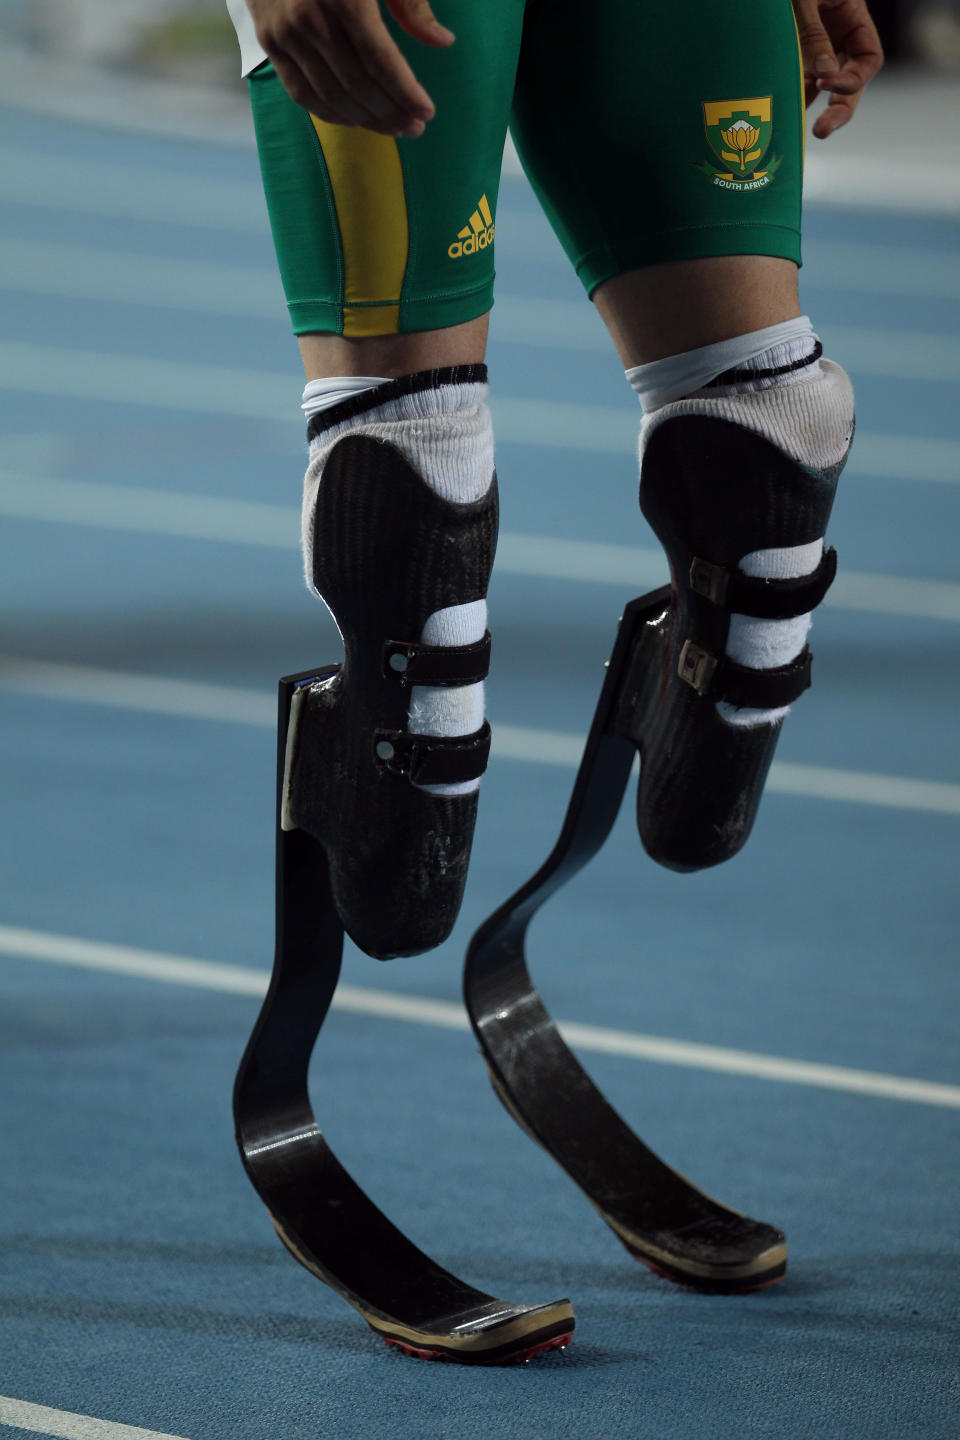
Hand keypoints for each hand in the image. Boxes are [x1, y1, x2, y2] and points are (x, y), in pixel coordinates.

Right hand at [246, 0, 454, 136]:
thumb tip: (443, 41)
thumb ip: (410, 2)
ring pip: (331, 95)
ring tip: (392, 128)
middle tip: (414, 127)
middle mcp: (310, 18)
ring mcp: (285, 32)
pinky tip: (354, 120)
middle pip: (358, 84)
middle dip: (391, 111)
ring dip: (366, 119)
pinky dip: (329, 113)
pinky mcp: (268, 41)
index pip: (380, 61)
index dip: (406, 92)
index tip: (426, 112)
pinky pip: (300, 92)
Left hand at [792, 0, 883, 137]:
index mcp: (851, 16)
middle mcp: (837, 35)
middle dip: (839, 108)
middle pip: (850, 81)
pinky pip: (797, 78)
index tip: (826, 84)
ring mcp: (814, 45)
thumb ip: (813, 35)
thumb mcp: (802, 1)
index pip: (867, 59)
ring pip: (821, 84)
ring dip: (811, 104)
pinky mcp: (789, 52)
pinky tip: (780, 105)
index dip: (852, 79)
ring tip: (792, 119)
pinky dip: (791, 93)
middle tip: (822, 132)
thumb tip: (823, 78)